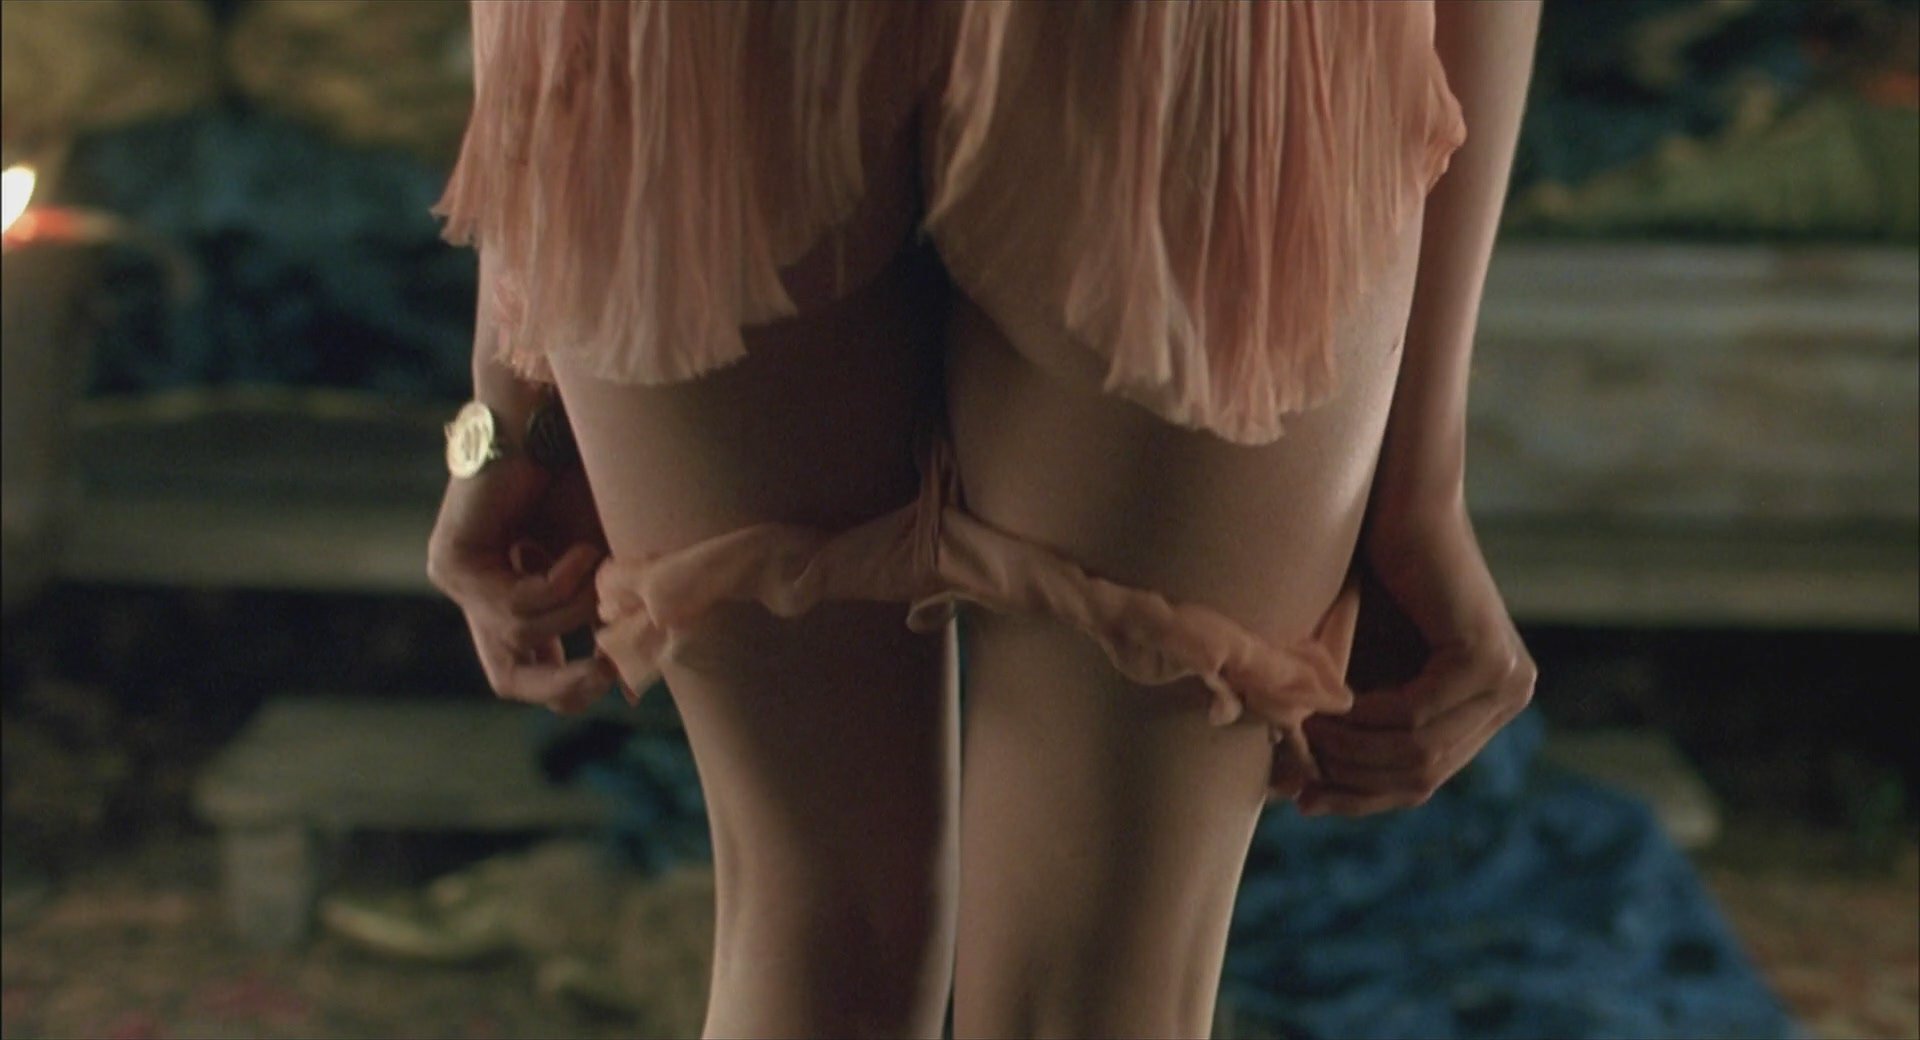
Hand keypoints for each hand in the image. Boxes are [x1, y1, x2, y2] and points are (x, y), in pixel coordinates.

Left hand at [426, 453, 619, 714]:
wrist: (557, 419)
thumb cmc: (590, 480)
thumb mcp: (608, 566)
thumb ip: (611, 620)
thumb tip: (633, 693)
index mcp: (516, 597)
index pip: (529, 672)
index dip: (573, 687)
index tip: (621, 675)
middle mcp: (480, 595)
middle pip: (507, 678)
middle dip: (561, 683)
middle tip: (607, 672)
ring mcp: (459, 581)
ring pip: (523, 637)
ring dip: (577, 607)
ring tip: (601, 562)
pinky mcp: (449, 563)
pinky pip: (511, 606)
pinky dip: (559, 583)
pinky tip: (580, 548)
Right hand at [1293, 497, 1536, 815]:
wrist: (1389, 500)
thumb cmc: (1362, 574)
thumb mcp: (1356, 669)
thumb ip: (1348, 726)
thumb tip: (1296, 797)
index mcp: (1486, 704)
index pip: (1425, 778)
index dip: (1362, 799)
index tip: (1302, 800)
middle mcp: (1509, 696)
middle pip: (1423, 775)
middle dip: (1351, 780)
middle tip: (1292, 770)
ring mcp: (1505, 680)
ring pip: (1418, 753)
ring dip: (1350, 750)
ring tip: (1301, 733)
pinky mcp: (1485, 659)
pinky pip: (1414, 718)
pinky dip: (1363, 720)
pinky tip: (1326, 708)